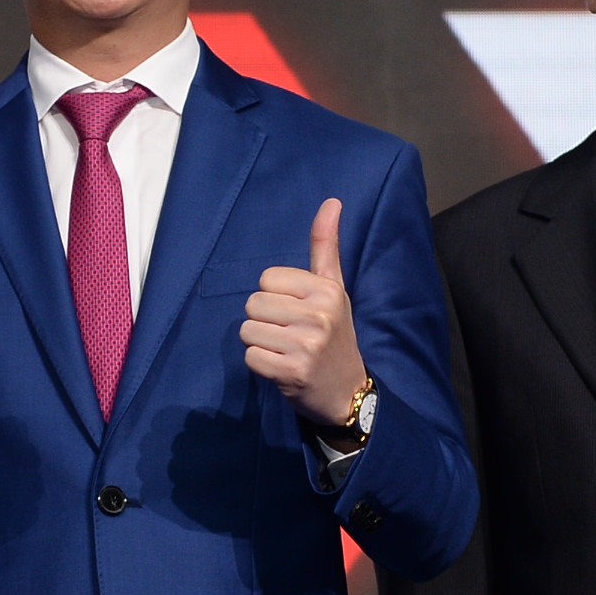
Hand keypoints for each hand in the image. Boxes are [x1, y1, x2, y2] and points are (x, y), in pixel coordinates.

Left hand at [241, 198, 367, 429]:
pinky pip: (250, 357)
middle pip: (253, 303)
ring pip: (247, 330)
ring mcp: (305, 345)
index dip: (275, 296)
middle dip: (265, 320)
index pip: (267, 278)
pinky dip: (260, 365)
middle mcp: (318, 315)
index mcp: (327, 290)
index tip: (297, 313)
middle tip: (290, 335)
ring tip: (286, 351)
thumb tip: (331, 201)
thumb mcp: (334, 289)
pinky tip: (282, 368)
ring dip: (261, 343)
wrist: (348, 392)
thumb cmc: (335, 336)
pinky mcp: (291, 372)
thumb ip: (325, 246)